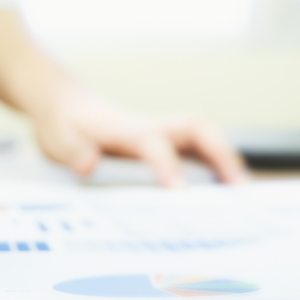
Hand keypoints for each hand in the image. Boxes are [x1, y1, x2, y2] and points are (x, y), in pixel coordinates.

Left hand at [32, 87, 247, 186]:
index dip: (167, 164)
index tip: (179, 192)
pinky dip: (217, 164)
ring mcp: (160, 132)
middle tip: (240, 189)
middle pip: (197, 128)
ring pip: (204, 135)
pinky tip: (226, 190)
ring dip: (226, 159)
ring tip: (243, 192)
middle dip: (221, 153)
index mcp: (125, 130)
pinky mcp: (164, 142)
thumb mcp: (56, 141)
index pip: (154, 143)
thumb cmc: (64, 127)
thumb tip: (87, 165)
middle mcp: (150, 127)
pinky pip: (198, 148)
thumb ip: (71, 152)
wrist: (65, 106)